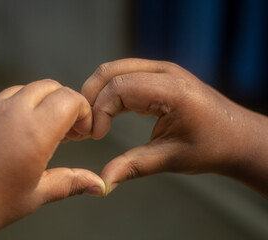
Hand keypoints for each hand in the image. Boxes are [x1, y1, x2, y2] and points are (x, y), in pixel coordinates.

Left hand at [0, 80, 105, 239]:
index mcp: (34, 132)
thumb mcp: (36, 194)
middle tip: (66, 130)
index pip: (70, 99)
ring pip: (24, 90)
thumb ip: (72, 182)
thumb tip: (99, 185)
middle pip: (49, 86)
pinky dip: (15, 108)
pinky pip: (0, 100)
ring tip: (40, 130)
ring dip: (40, 103)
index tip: (82, 130)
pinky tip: (12, 133)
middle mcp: (11, 112)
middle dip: (64, 102)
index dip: (83, 111)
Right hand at [81, 58, 267, 195]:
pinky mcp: (161, 75)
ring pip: (116, 69)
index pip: (119, 88)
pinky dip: (110, 90)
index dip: (99, 110)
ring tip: (92, 119)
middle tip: (85, 124)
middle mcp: (166, 72)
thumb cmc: (212, 147)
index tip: (95, 135)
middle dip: (91, 96)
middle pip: (111, 71)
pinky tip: (107, 111)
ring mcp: (164, 70)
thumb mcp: (171, 158)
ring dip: (98, 92)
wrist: (238, 137)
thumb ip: (133, 166)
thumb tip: (103, 182)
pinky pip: (126, 74)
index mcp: (171, 90)